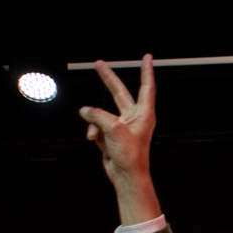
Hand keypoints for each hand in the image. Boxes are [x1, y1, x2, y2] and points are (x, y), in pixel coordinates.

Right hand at [79, 54, 161, 224]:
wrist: (126, 175)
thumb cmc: (130, 155)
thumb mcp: (113, 130)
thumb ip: (98, 115)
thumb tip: (85, 111)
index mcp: (143, 114)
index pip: (146, 87)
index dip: (146, 72)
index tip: (148, 57)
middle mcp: (134, 117)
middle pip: (119, 92)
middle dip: (108, 79)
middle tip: (99, 64)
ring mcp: (121, 125)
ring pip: (101, 113)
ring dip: (94, 121)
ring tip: (96, 133)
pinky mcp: (111, 134)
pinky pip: (96, 126)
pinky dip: (93, 132)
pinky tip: (95, 141)